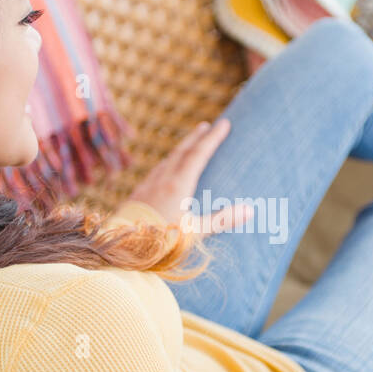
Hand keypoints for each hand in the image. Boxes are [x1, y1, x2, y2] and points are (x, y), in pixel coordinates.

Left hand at [127, 118, 253, 234]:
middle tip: (207, 126)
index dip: (213, 139)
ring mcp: (148, 186)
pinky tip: (165, 170)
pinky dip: (167, 164)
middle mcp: (162, 180)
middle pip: (182, 152)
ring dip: (181, 149)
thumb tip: (250, 210)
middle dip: (196, 137)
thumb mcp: (195, 233)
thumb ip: (222, 220)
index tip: (224, 124)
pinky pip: (156, 172)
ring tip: (190, 144)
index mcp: (178, 185)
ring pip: (167, 160)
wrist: (122, 248)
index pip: (199, 155)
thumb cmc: (161, 242)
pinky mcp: (137, 195)